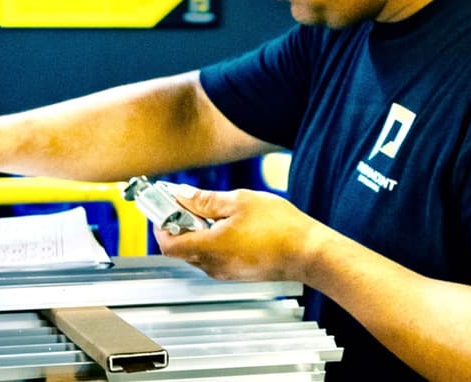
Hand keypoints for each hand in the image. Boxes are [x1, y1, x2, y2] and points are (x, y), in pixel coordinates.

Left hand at [155, 187, 334, 282]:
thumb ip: (205, 201)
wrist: (310, 253)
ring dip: (196, 232)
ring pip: (197, 253)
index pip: (167, 244)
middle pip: (180, 248)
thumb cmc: (281, 228)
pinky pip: (214, 257)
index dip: (160, 224)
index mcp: (209, 248)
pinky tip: (227, 224)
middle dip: (178, 225)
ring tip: (210, 211)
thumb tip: (182, 196)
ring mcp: (226, 272)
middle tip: (185, 203)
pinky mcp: (238, 273)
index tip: (163, 207)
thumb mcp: (239, 201)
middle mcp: (213, 266)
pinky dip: (211, 241)